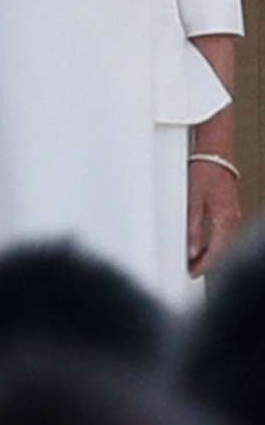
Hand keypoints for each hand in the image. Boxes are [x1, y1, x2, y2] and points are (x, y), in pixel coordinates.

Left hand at [190, 159, 242, 276]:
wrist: (215, 152)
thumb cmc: (204, 170)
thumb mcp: (193, 199)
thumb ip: (193, 226)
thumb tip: (192, 250)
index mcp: (225, 219)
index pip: (217, 252)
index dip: (204, 265)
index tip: (192, 273)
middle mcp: (233, 218)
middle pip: (223, 249)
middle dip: (208, 262)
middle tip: (192, 270)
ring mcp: (233, 213)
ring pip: (224, 241)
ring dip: (212, 252)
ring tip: (194, 260)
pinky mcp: (229, 208)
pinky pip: (224, 232)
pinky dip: (214, 241)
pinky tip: (203, 243)